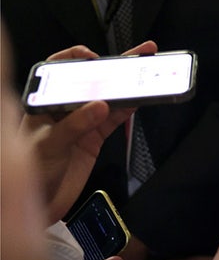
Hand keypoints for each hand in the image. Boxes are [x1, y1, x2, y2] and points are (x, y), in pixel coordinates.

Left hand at [21, 41, 153, 220]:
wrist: (39, 205)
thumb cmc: (30, 172)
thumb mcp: (47, 146)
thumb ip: (73, 125)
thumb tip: (99, 106)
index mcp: (44, 103)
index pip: (59, 70)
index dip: (77, 58)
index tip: (95, 59)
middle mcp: (64, 109)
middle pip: (92, 79)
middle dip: (115, 64)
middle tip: (139, 54)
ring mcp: (81, 121)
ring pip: (109, 96)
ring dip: (129, 84)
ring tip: (148, 72)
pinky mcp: (94, 137)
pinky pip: (116, 118)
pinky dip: (130, 108)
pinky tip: (142, 98)